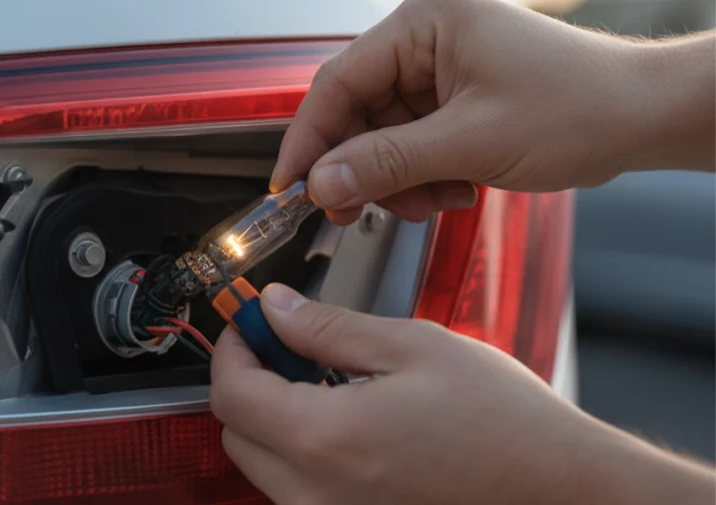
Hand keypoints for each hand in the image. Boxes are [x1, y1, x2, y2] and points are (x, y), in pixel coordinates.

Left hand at [210, 284, 715, 504]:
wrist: (562, 487)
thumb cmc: (505, 424)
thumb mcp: (412, 346)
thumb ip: (328, 327)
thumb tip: (276, 308)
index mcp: (326, 440)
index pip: (232, 392)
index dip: (232, 346)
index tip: (250, 321)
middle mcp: (318, 494)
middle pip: (236, 434)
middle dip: (247, 380)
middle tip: (282, 343)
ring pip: (263, 466)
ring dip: (271, 418)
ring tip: (319, 379)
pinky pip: (298, 491)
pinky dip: (301, 452)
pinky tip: (344, 420)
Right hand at [272, 0, 714, 224]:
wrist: (638, 119)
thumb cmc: (576, 108)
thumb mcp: (470, 143)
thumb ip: (387, 163)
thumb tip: (321, 182)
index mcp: (424, 22)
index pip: (338, 82)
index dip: (309, 140)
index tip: (289, 187)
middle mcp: (424, 38)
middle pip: (356, 112)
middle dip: (362, 168)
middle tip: (354, 211)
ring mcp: (438, 67)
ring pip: (380, 137)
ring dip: (399, 180)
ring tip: (439, 197)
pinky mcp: (451, 97)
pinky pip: (409, 144)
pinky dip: (421, 176)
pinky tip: (455, 188)